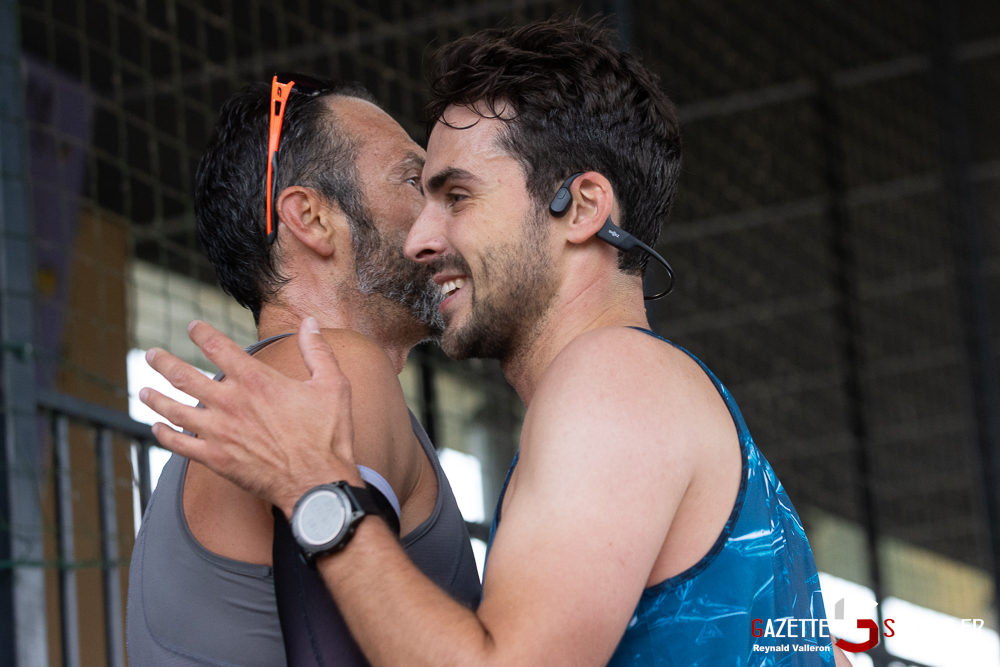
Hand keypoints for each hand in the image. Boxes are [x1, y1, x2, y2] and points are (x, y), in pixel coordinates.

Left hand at [139, 317, 361, 515]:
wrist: (317, 483)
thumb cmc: (328, 436)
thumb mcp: (332, 385)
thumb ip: (318, 350)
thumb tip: (310, 323)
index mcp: (256, 380)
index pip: (218, 347)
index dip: (201, 333)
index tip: (193, 326)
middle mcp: (230, 402)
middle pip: (184, 375)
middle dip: (164, 362)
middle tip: (151, 354)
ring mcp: (219, 432)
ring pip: (174, 410)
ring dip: (155, 398)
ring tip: (143, 390)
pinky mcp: (216, 459)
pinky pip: (180, 445)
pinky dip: (164, 435)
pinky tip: (156, 428)